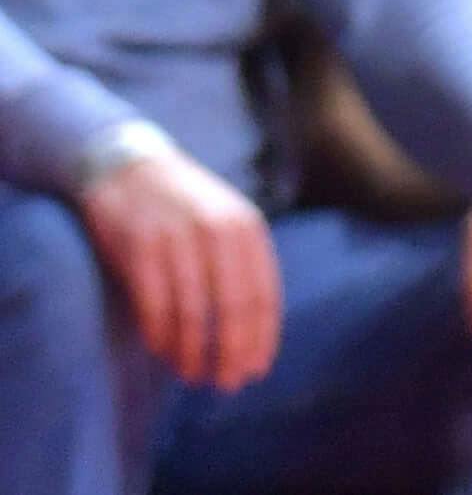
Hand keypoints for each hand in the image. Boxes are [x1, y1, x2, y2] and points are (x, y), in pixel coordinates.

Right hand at [77, 137, 279, 391]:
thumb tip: (255, 331)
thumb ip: (242, 266)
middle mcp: (219, 230)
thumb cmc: (183, 207)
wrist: (128, 167)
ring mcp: (179, 237)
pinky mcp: (140, 247)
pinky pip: (155, 305)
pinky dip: (161, 335)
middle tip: (226, 384)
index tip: (255, 371)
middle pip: (233, 308)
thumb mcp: (226, 223)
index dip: (262, 338)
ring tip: (192, 374)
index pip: (264, 294)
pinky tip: (164, 352)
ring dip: (192, 351)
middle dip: (231, 353)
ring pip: (192, 313)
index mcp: (248, 227)